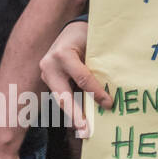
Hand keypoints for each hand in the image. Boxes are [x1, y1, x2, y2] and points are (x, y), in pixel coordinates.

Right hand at [40, 20, 109, 137]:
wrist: (72, 29)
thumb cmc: (87, 36)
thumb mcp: (93, 46)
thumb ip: (98, 65)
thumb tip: (111, 89)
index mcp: (63, 55)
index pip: (82, 78)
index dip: (96, 92)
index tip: (109, 103)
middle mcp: (50, 66)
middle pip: (63, 95)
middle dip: (75, 114)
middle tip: (85, 128)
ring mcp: (46, 73)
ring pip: (61, 98)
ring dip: (73, 114)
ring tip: (83, 128)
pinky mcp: (48, 79)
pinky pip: (61, 95)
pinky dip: (72, 106)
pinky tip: (80, 118)